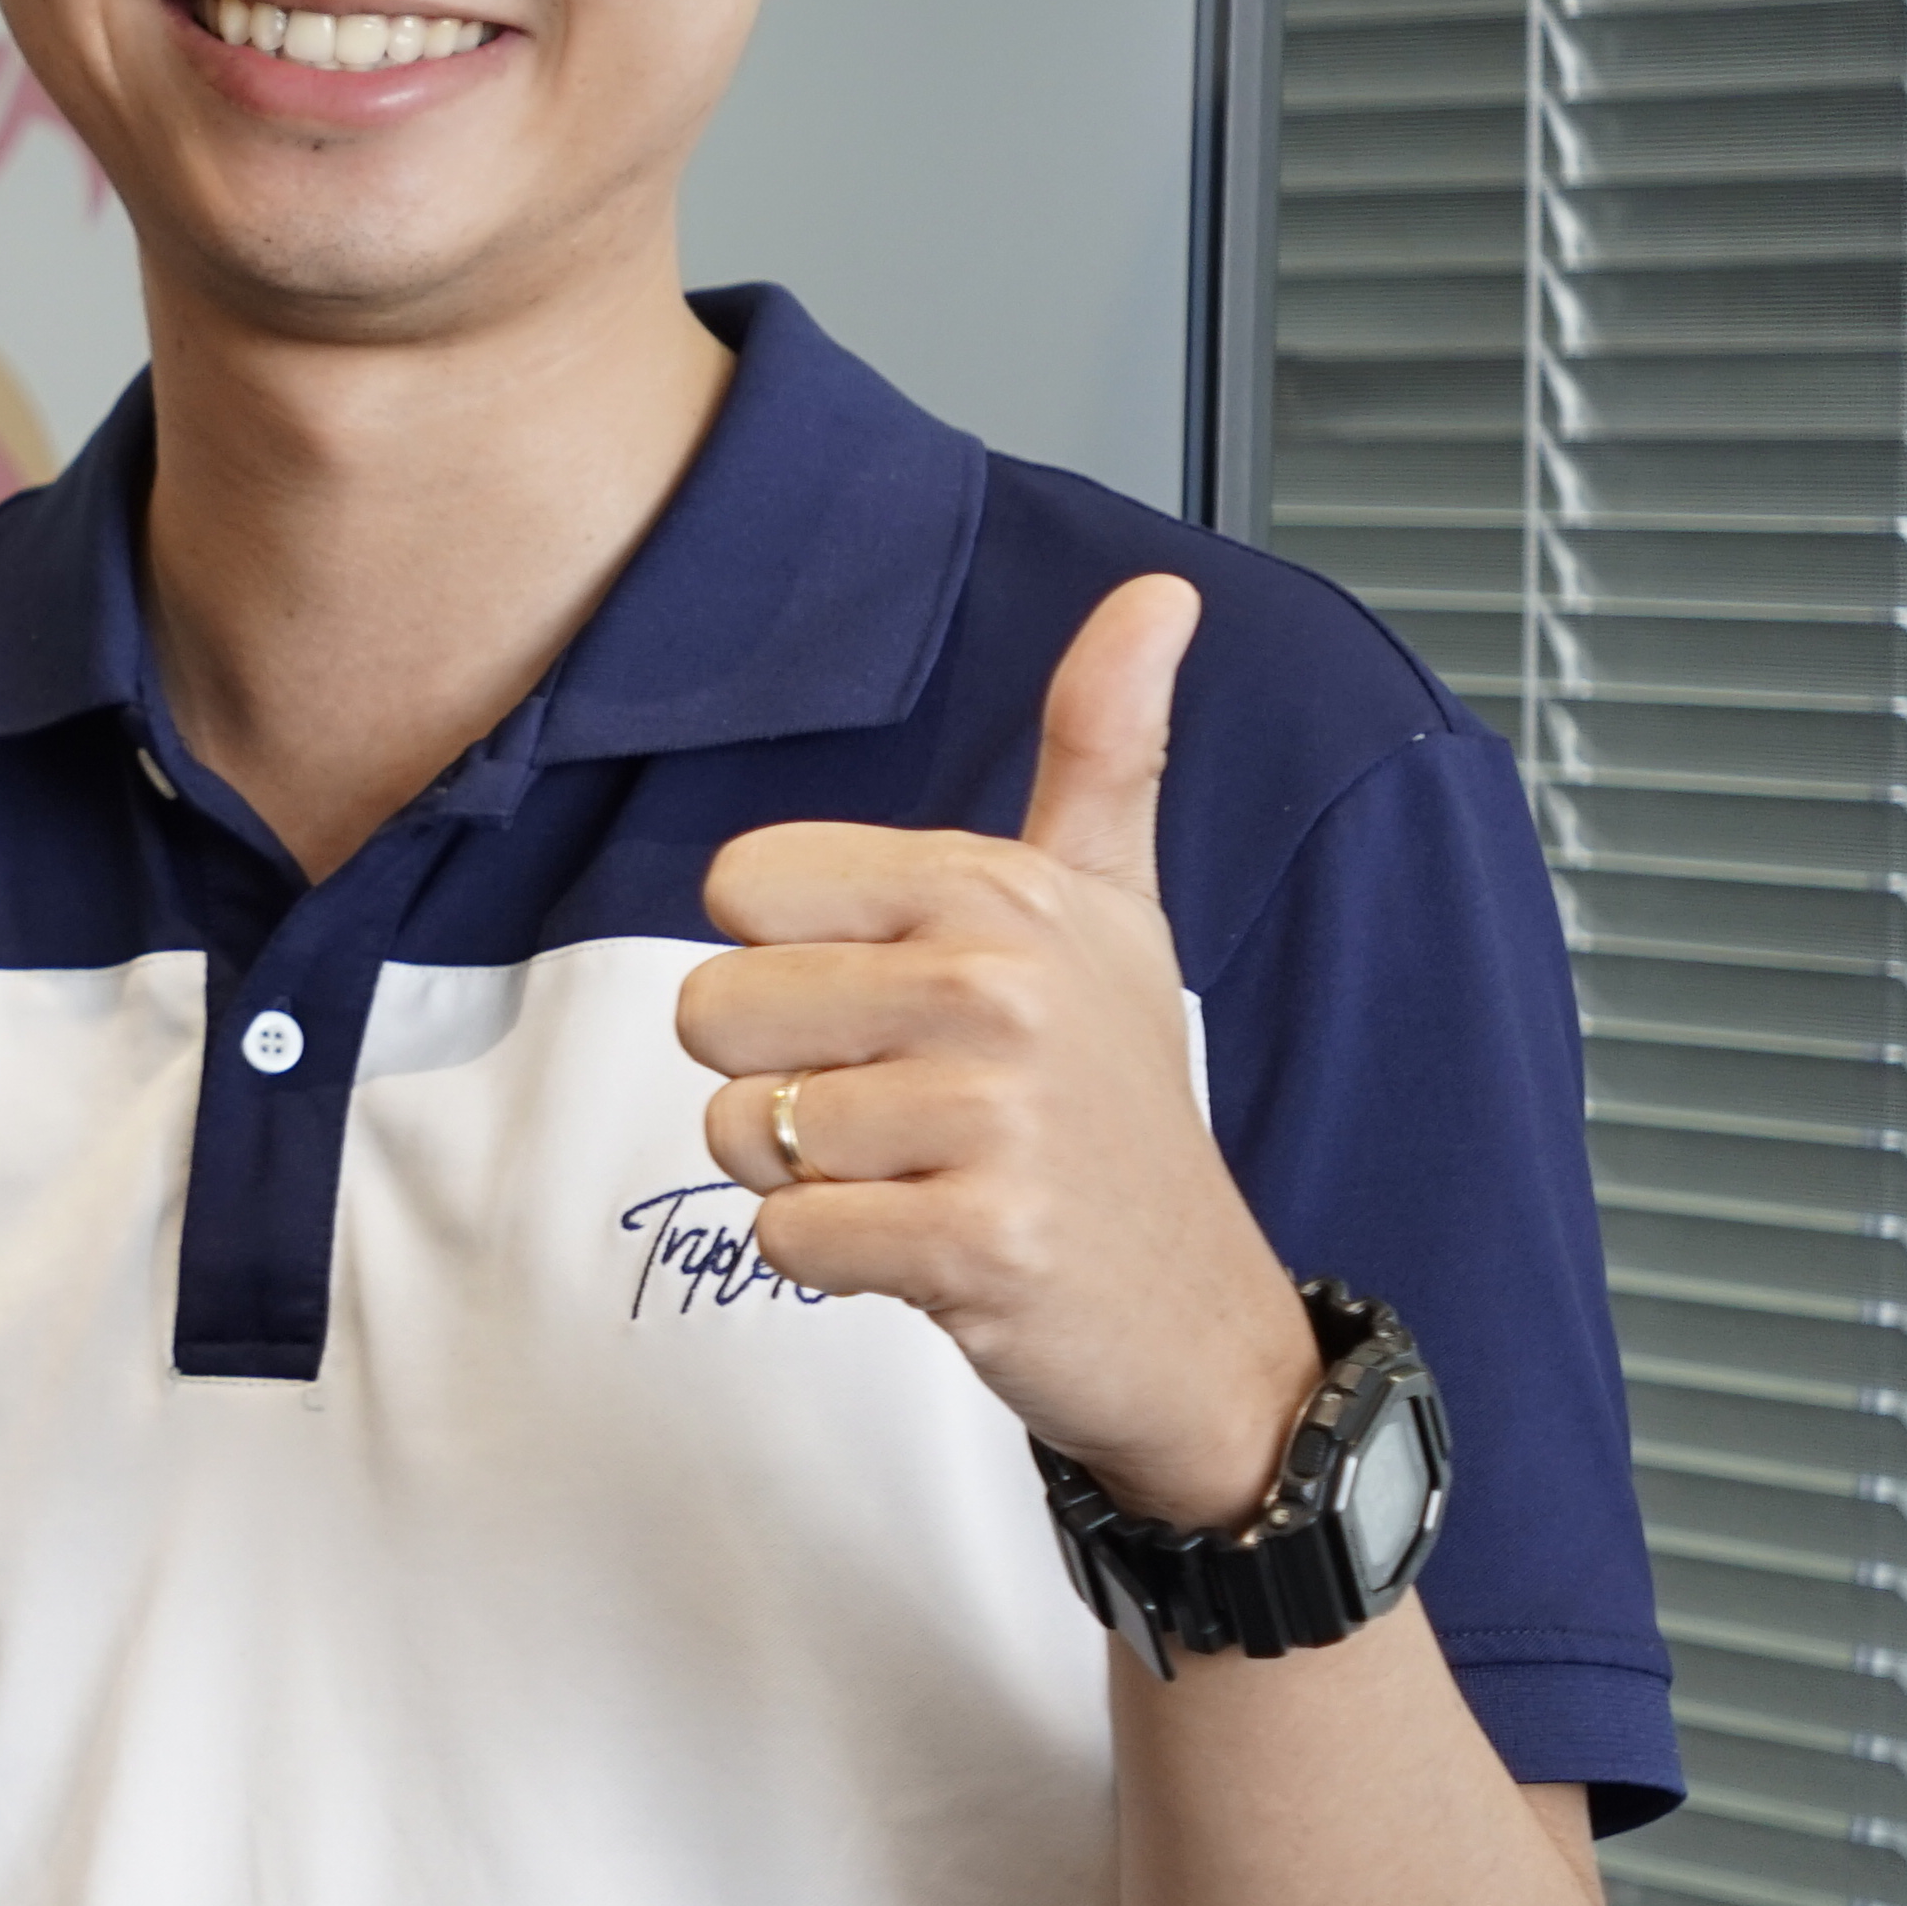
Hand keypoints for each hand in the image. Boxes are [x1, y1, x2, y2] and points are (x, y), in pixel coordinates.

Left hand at [676, 575, 1320, 1528]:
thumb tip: (1158, 594)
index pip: (742, 888)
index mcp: (1001, 891)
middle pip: (713, 1012)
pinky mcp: (980, 1243)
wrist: (1194, 1311)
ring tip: (923, 1179)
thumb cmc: (1116, 1102)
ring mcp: (996, 1119)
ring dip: (810, 1177)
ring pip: (741, 1132)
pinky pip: (786, 1237)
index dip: (786, 962)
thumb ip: (1105, 748)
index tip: (891, 1007)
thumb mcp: (1112, 908)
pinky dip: (835, 1261)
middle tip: (900, 1112)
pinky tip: (928, 1250)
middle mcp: (1001, 988)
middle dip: (778, 1080)